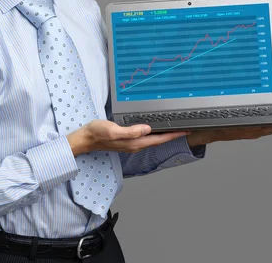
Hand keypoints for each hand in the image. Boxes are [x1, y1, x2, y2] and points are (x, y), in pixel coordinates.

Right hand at [67, 119, 188, 155]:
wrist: (86, 139)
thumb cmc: (97, 133)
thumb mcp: (113, 129)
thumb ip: (130, 131)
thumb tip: (147, 129)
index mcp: (135, 142)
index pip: (159, 139)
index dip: (173, 135)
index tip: (186, 130)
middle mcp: (136, 145)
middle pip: (159, 140)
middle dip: (173, 135)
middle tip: (186, 127)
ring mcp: (132, 143)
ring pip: (153, 139)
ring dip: (165, 135)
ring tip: (175, 128)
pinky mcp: (128, 140)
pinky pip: (146, 138)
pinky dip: (155, 133)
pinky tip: (157, 128)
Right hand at [186, 112, 271, 147]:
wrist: (189, 139)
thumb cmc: (190, 130)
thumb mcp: (188, 129)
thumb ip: (186, 131)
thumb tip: (181, 133)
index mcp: (223, 131)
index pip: (245, 130)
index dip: (261, 127)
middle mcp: (231, 132)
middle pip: (257, 131)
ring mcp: (234, 132)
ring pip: (257, 131)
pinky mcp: (236, 130)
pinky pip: (253, 130)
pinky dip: (265, 127)